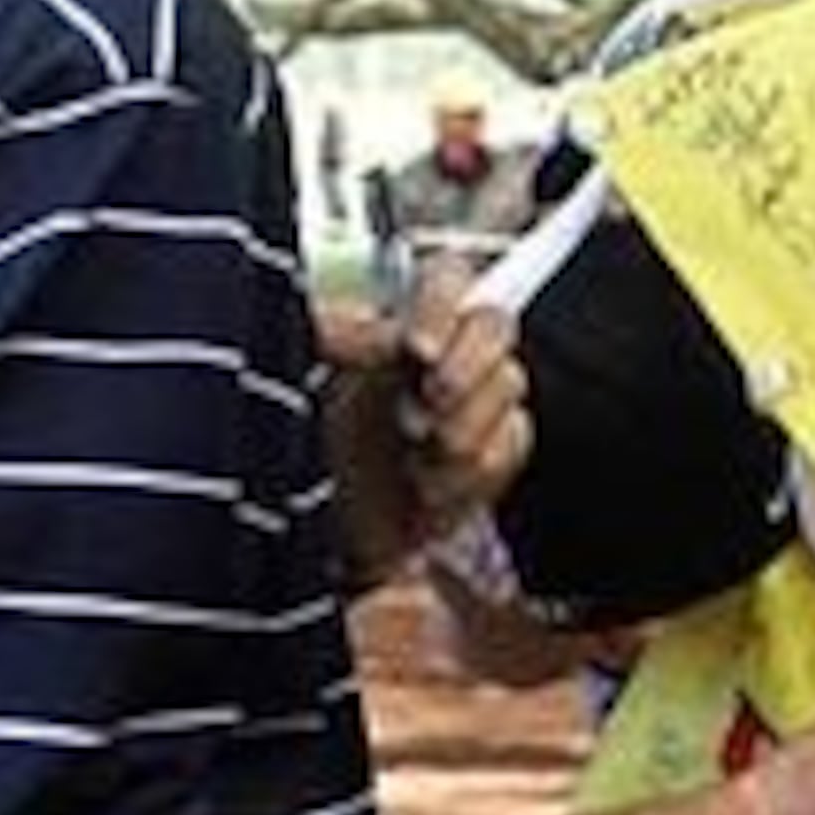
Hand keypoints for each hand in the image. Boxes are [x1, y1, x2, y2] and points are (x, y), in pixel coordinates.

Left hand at [319, 271, 530, 582]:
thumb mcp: (304, 386)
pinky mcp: (496, 451)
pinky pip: (510, 444)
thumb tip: (379, 330)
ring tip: (418, 458)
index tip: (417, 350)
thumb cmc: (317, 454)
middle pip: (497, 325)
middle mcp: (449, 356)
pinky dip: (471, 471)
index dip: (442, 307)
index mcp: (402, 328)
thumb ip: (333, 340)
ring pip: (510, 386)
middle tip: (425, 412)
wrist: (338, 535)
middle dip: (466, 370)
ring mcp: (479, 402)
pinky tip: (432, 485)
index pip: (448, 279)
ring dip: (463, 429)